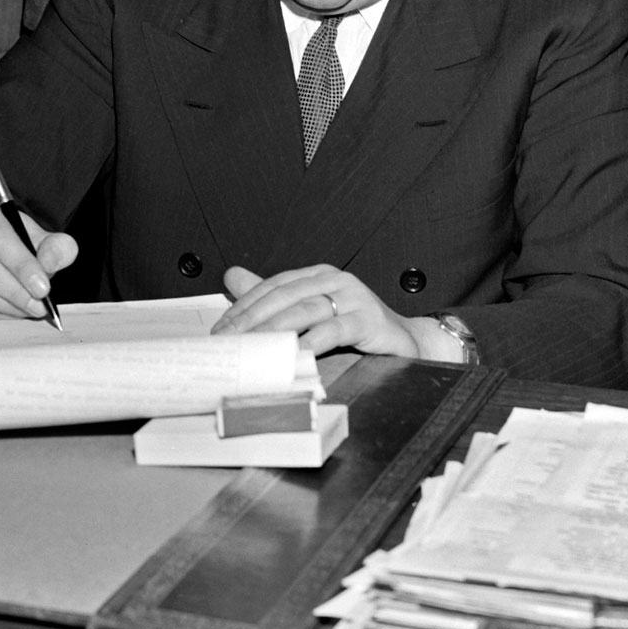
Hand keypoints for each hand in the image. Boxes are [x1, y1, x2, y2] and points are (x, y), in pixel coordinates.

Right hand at [0, 202, 77, 319]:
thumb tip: (52, 262)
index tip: (42, 288)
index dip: (20, 264)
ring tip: (26, 311)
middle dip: (13, 290)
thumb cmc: (16, 247)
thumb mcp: (40, 240)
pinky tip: (8, 314)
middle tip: (37, 306)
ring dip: (1, 305)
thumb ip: (55, 248)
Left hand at [214, 265, 457, 360]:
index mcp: (317, 275)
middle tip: (228, 341)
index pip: (273, 286)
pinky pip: (336, 329)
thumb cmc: (357, 327)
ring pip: (306, 309)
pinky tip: (296, 353)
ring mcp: (354, 297)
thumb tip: (230, 275)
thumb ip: (273, 297)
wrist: (407, 343)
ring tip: (252, 347)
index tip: (221, 329)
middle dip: (252, 319)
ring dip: (275, 329)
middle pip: (284, 296)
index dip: (245, 306)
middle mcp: (335, 279)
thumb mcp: (313, 312)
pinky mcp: (370, 319)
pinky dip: (313, 341)